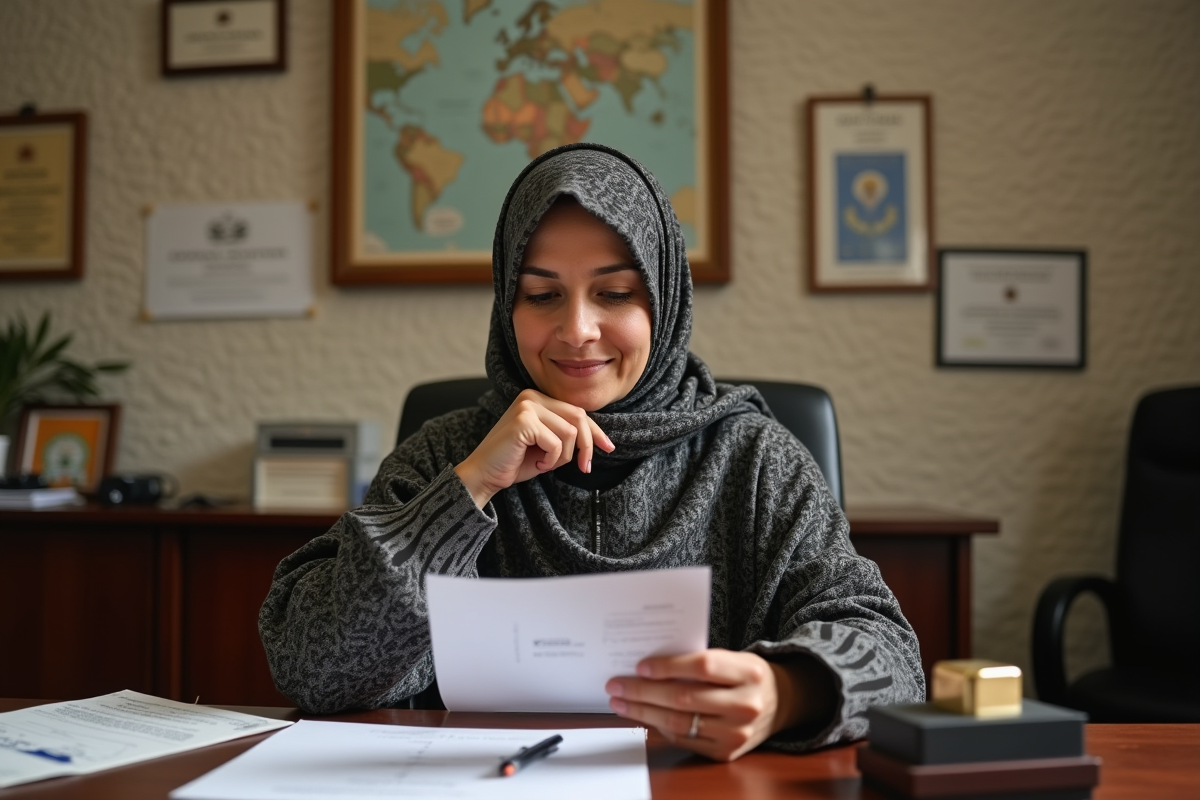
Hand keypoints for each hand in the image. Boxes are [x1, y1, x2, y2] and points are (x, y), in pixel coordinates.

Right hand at [454, 389, 613, 507]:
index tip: (608, 448)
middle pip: (578, 417)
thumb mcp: (547, 446)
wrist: (484, 475)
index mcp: (538, 398)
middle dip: (586, 445)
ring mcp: (527, 406)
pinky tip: (535, 463)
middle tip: (584, 468)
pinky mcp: (524, 421)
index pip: (576, 411)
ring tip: (543, 463)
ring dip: (563, 456)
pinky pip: (556, 443)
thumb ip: (567, 435)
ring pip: (570, 432)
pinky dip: (551, 460)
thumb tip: (600, 439)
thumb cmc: (515, 462)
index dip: (595, 431)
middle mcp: (532, 397)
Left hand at [604, 649, 823, 761]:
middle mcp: (745, 704)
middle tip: (617, 685)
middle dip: (643, 691)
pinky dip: (659, 726)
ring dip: (643, 711)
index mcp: (749, 672)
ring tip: (621, 702)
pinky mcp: (727, 752)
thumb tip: (650, 666)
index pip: (702, 667)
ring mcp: (737, 732)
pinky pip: (684, 739)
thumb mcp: (735, 658)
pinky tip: (644, 715)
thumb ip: (701, 662)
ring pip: (679, 722)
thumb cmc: (747, 676)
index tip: (640, 666)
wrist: (781, 703)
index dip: (668, 666)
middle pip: (684, 698)